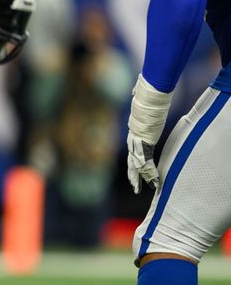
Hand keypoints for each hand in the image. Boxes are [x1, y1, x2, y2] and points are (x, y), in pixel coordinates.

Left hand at [126, 74, 172, 193]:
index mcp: (134, 136)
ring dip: (139, 179)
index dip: (134, 164)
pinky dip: (150, 174)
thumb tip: (136, 94)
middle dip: (132, 175)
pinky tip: (153, 183)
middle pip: (132, 163)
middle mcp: (134, 142)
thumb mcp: (145, 110)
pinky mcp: (145, 147)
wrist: (147, 103)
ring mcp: (138, 145)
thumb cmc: (148, 103)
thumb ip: (143, 109)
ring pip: (137, 167)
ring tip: (138, 189)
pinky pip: (147, 164)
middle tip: (133, 186)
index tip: (134, 171)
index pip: (133, 153)